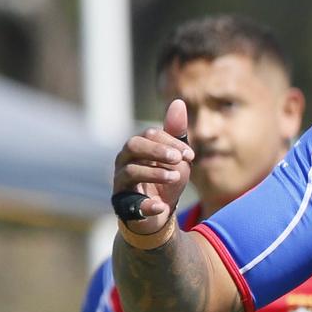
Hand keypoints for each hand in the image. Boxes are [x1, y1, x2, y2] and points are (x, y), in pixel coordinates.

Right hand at [113, 99, 194, 234]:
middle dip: (157, 150)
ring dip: (155, 173)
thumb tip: (178, 101)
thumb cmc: (166, 176)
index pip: (150, 134)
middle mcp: (124, 160)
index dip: (171, 142)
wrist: (160, 209)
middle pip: (133, 145)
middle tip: (179, 159)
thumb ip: (176, 132)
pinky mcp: (121, 204)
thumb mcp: (176, 155)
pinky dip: (146, 205)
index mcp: (138, 145)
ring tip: (175, 177)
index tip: (191, 155)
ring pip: (130, 171)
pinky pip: (129, 204)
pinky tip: (161, 206)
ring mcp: (120, 181)